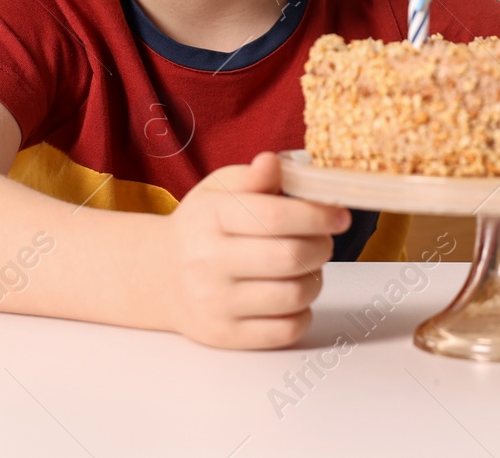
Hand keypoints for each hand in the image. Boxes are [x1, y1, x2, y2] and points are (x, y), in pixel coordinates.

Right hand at [163, 151, 351, 348]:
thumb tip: (274, 163)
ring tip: (306, 266)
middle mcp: (207, 262)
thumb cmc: (202, 227)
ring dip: (315, 278)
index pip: (276, 217)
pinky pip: (287, 330)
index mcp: (210, 217)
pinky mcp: (225, 336)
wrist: (160, 276)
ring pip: (294, 295)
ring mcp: (214, 303)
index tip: (339, 216)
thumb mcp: (220, 189)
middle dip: (321, 246)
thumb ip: (253, 177)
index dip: (318, 216)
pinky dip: (303, 311)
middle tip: (323, 240)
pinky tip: (291, 294)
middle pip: (290, 257)